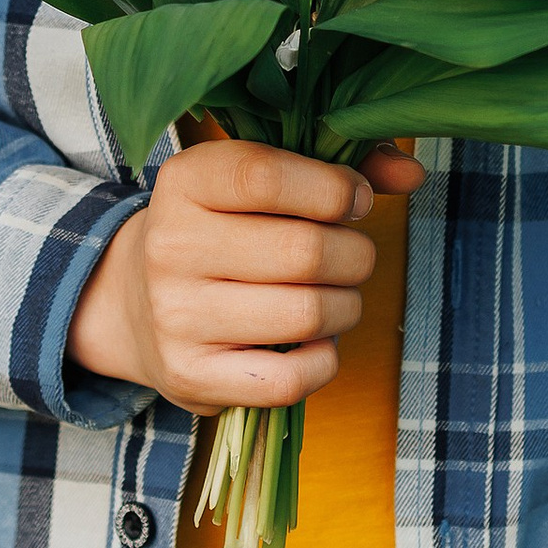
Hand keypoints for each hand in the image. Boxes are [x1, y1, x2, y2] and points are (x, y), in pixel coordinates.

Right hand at [68, 137, 427, 413]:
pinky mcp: (190, 376)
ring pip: (307, 314)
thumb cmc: (223, 228)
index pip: (267, 176)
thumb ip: (338, 168)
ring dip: (346, 306)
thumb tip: (412, 175)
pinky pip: (290, 379)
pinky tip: (317, 339)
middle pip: (305, 251)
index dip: (333, 188)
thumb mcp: (261, 180)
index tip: (353, 200)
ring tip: (336, 296)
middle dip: (355, 254)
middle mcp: (170, 246)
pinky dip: (324, 359)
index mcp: (184, 181)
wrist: (134, 302)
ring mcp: (176, 317)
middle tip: (350, 256)